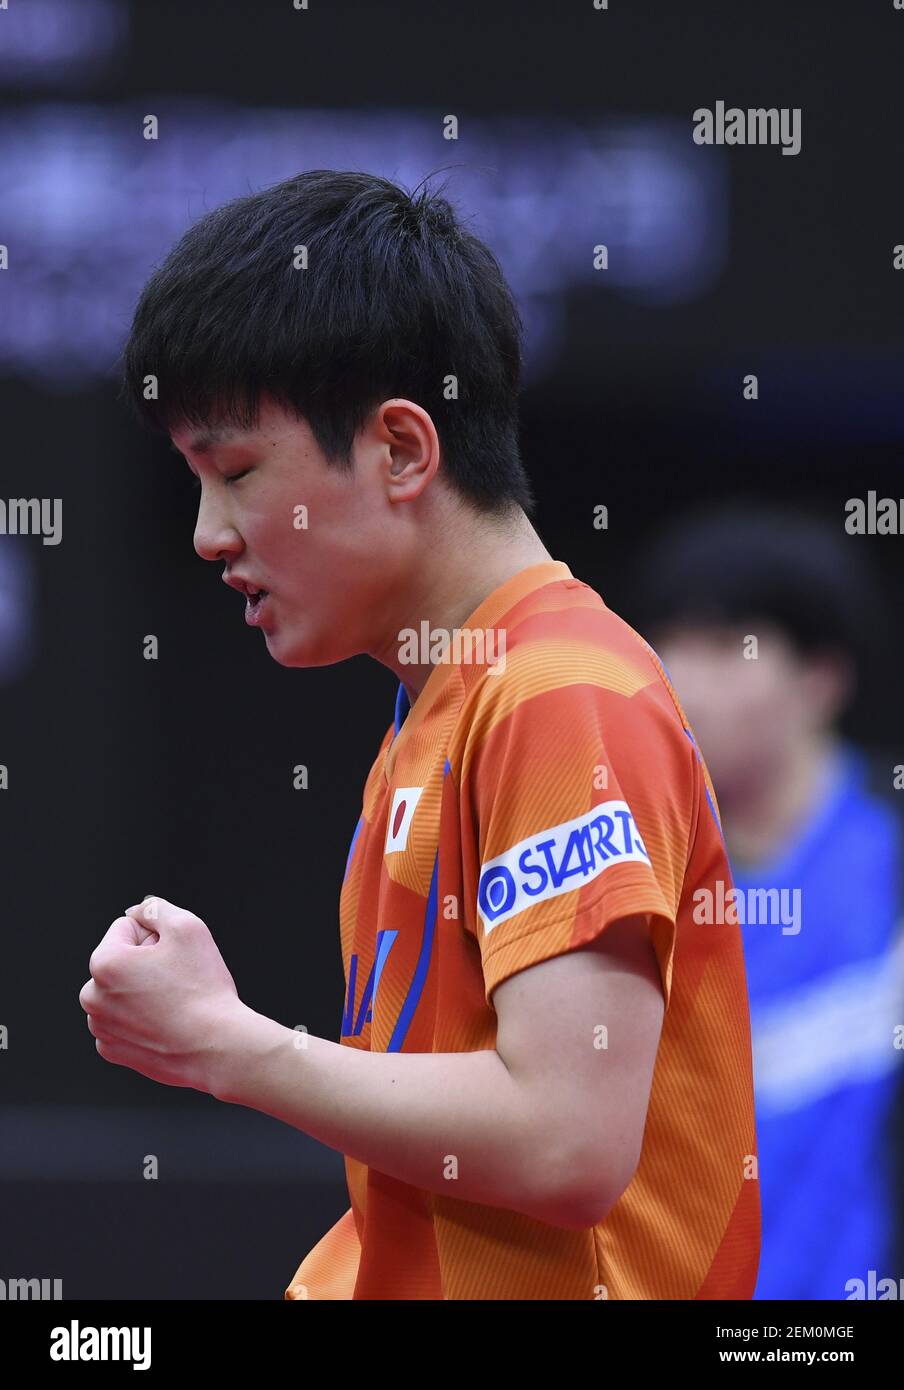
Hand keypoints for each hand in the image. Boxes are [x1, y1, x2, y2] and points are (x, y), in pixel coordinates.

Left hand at [79, 895, 243, 1094]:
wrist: (216, 1046)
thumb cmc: (202, 990)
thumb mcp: (187, 927)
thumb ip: (157, 909)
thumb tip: (139, 911)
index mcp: (105, 963)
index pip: (126, 927)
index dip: (156, 936)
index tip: (174, 956)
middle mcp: (93, 997)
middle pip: (121, 960)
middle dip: (146, 963)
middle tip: (177, 979)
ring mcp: (101, 1028)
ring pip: (122, 991)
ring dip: (143, 990)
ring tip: (173, 1002)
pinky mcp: (114, 1051)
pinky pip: (123, 1021)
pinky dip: (141, 1018)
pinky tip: (165, 1023)